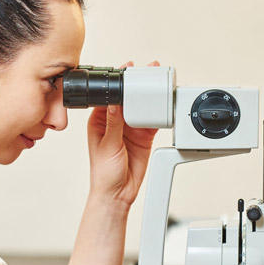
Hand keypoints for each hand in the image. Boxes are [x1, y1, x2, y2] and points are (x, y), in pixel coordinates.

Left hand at [87, 61, 159, 213]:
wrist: (118, 194)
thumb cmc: (103, 173)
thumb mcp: (107, 145)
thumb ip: (114, 123)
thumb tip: (115, 101)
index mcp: (99, 120)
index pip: (109, 96)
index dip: (118, 83)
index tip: (127, 70)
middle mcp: (115, 122)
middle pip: (127, 99)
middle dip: (136, 86)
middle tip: (148, 71)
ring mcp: (130, 129)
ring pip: (141, 108)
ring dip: (149, 99)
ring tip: (158, 85)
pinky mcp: (143, 137)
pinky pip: (152, 121)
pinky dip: (159, 115)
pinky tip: (164, 107)